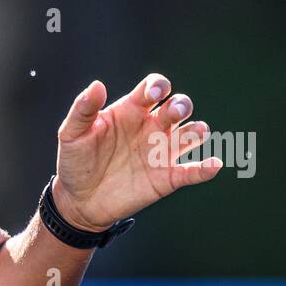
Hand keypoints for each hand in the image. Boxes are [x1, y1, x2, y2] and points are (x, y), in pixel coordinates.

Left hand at [53, 73, 221, 231]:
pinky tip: (213, 164)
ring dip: (197, 131)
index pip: (154, 88)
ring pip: (191, 134)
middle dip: (181, 105)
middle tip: (173, 112)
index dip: (158, 86)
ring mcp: (161, 152)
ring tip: (194, 133)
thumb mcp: (71, 134)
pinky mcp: (166, 178)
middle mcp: (151, 127)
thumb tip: (97, 85)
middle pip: (177, 107)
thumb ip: (83, 109)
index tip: (152, 95)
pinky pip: (191, 171)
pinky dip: (205, 169)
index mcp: (131, 110)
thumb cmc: (75, 162)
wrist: (78, 200)